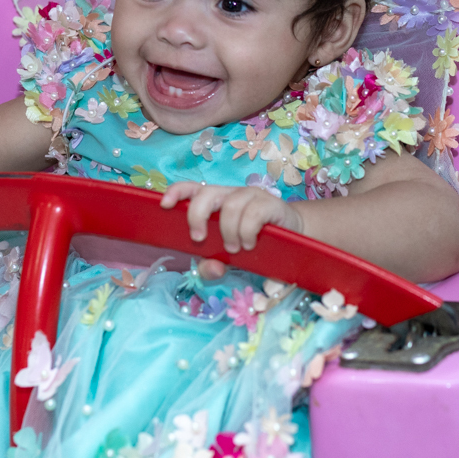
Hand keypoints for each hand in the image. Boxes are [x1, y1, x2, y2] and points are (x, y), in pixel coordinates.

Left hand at [160, 183, 303, 279]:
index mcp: (216, 202)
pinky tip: (250, 244)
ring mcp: (252, 196)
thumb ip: (214, 266)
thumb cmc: (254, 244)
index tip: (164, 205)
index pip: (192, 188)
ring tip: (235, 248)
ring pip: (231, 206)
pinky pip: (254, 213)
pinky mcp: (272, 204)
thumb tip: (212, 269)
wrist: (294, 238)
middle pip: (206, 193)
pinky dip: (248, 232)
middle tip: (199, 239)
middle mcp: (231, 194)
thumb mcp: (229, 260)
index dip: (176, 191)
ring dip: (228, 232)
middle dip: (197, 216)